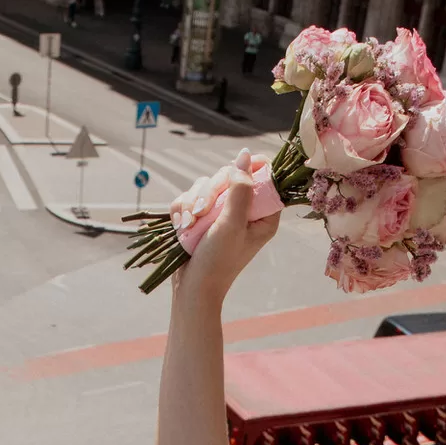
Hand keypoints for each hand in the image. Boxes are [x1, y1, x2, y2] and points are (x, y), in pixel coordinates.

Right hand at [175, 151, 277, 306]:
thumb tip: (244, 155)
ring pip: (205, 185)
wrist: (193, 288)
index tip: (234, 170)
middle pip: (228, 176)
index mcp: (263, 214)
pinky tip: (181, 227)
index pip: (264, 176)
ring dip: (192, 203)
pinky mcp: (201, 218)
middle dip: (210, 192)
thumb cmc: (218, 261)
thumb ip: (240, 189)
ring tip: (188, 225)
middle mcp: (243, 211)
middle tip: (202, 212)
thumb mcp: (232, 223)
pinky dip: (182, 210)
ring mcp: (221, 214)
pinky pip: (189, 198)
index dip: (249, 167)